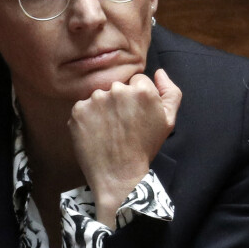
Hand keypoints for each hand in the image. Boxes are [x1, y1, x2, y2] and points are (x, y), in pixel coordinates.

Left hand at [67, 69, 180, 226]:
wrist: (118, 175)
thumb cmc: (144, 148)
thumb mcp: (168, 120)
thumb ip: (170, 92)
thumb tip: (159, 72)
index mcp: (142, 90)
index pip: (137, 81)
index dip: (137, 100)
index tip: (135, 116)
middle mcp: (117, 90)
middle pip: (117, 87)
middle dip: (119, 102)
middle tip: (122, 126)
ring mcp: (95, 99)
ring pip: (100, 96)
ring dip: (102, 109)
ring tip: (108, 131)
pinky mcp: (78, 110)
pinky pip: (83, 107)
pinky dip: (88, 118)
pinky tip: (96, 133)